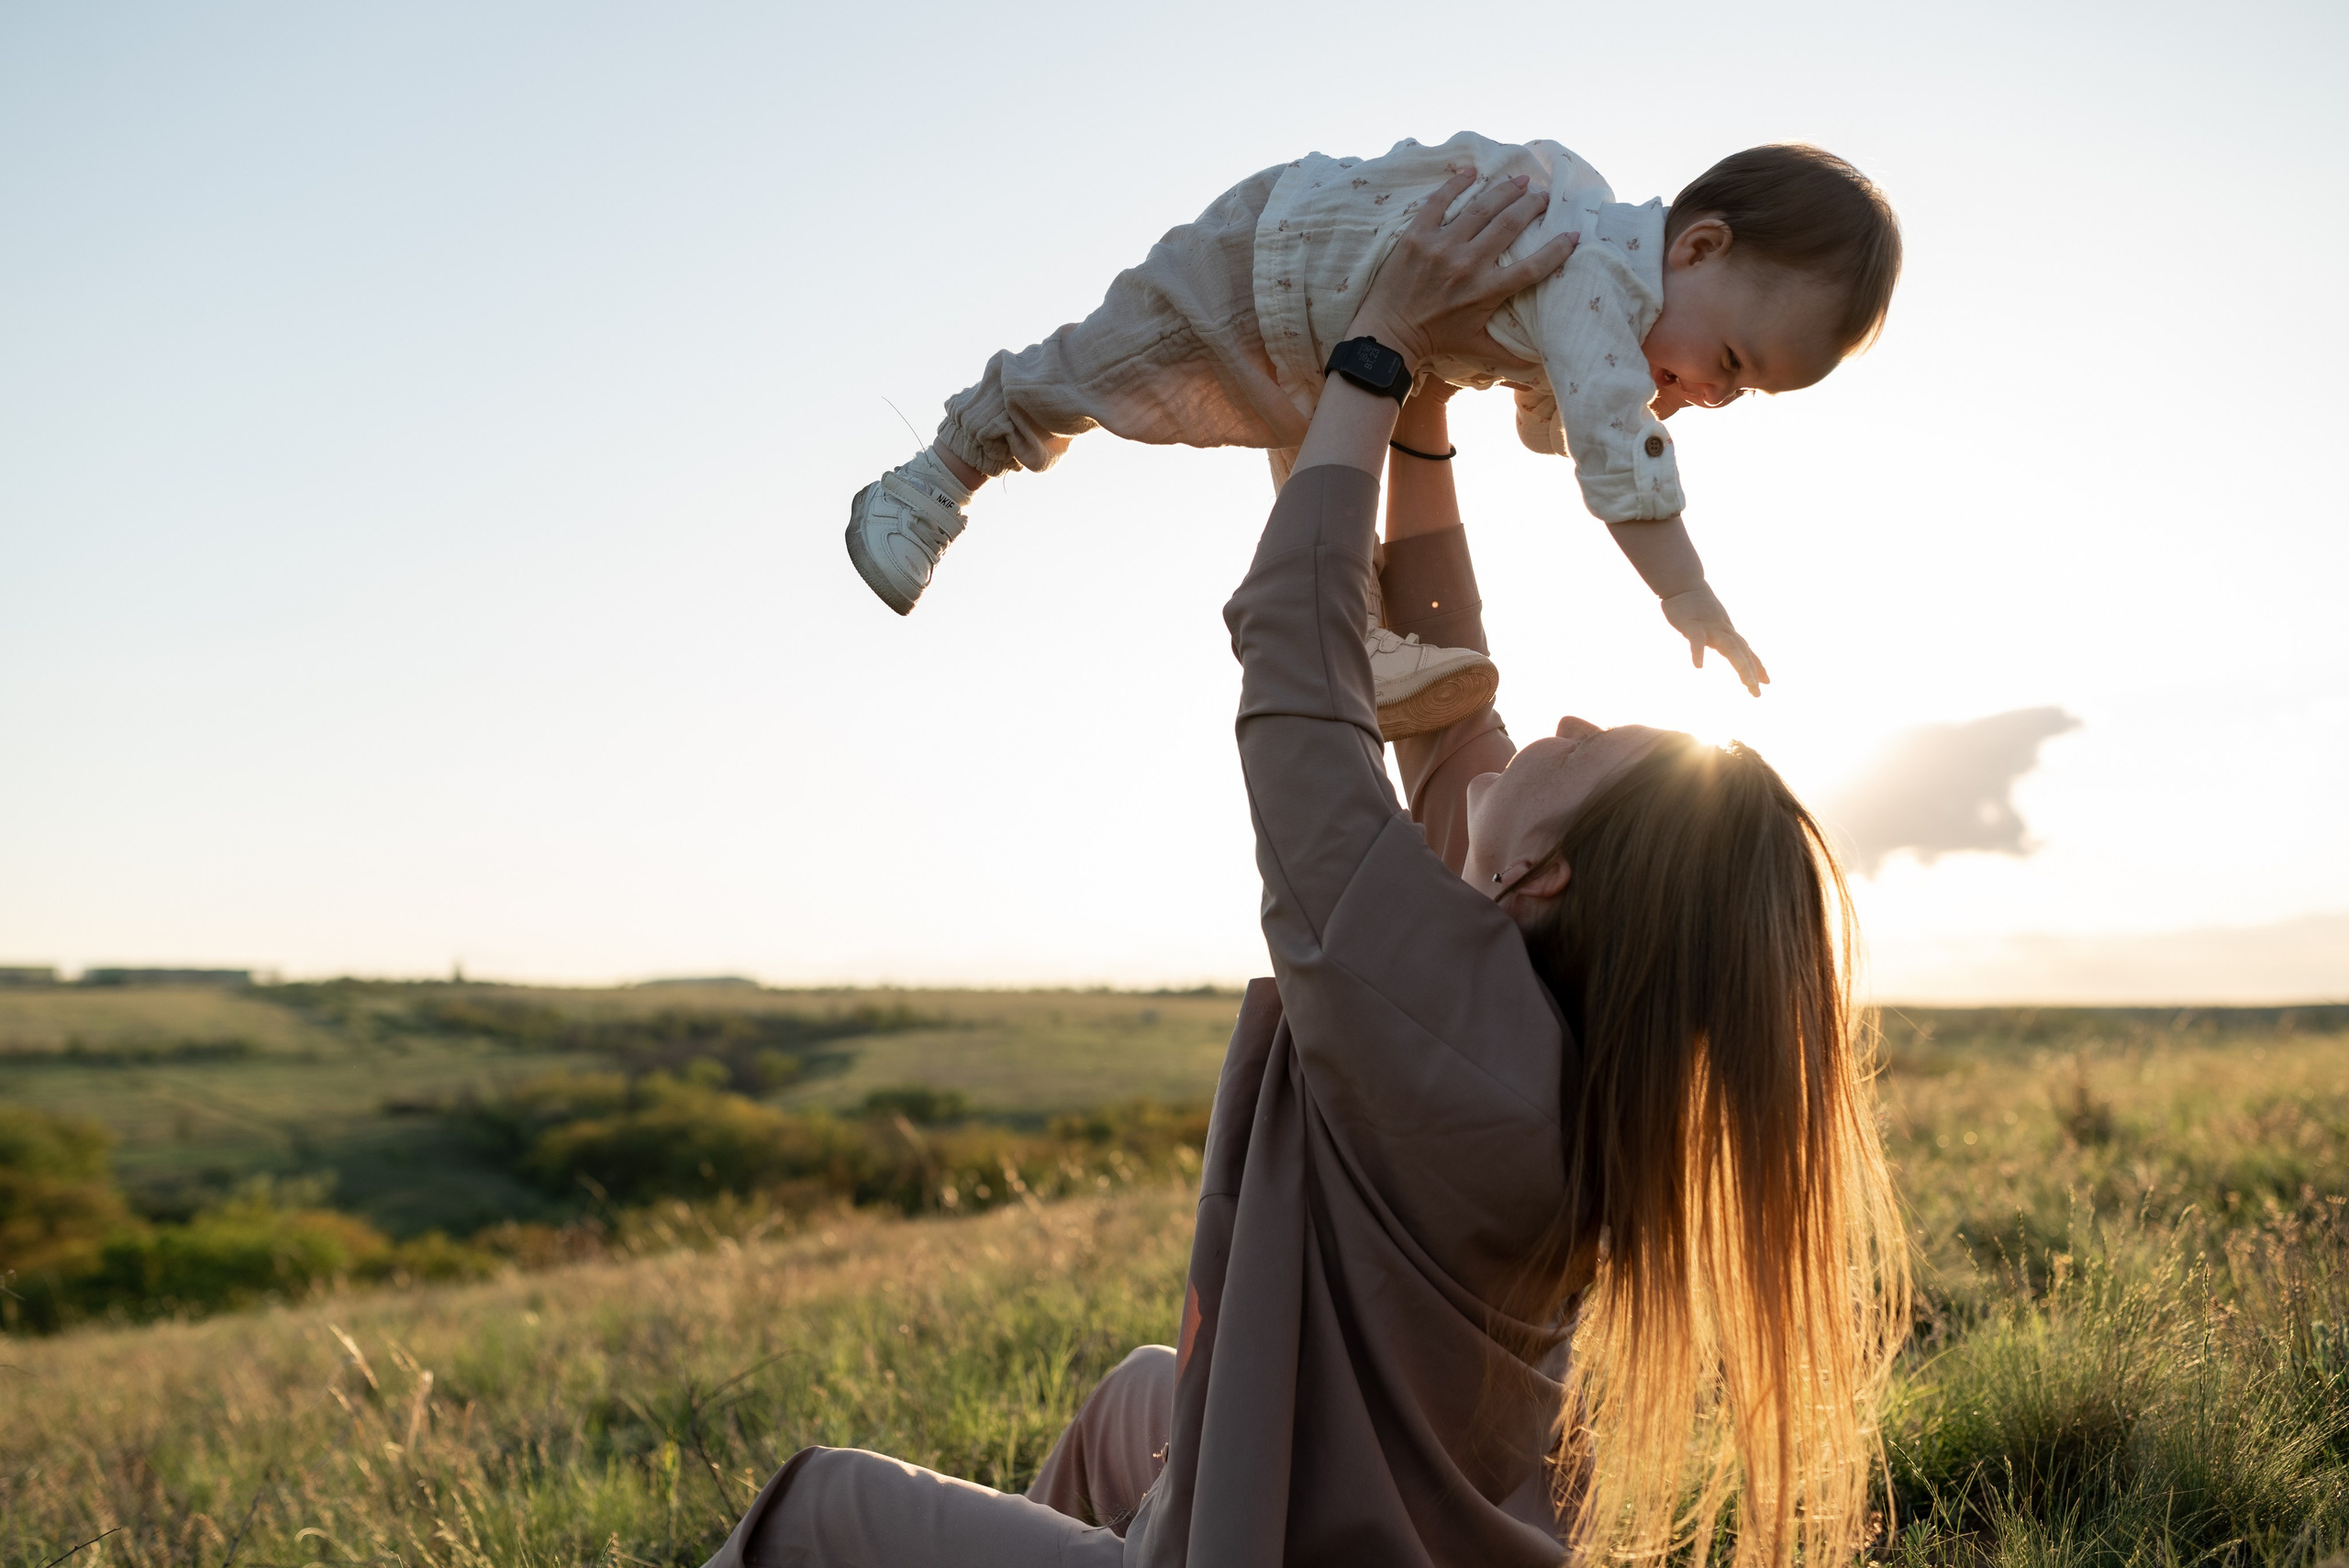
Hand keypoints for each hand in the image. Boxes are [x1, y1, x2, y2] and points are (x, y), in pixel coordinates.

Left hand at [1346, 168, 1578, 377]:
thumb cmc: (1435, 341)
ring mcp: (1441, 247)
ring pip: (1480, 207)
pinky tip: (1473, 171)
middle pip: (1509, 224)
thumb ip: (1510, 355)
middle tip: (1544, 194)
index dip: (1558, 249)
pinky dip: (1457, 183)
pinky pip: (1440, 201)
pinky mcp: (1416, 236)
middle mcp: (1468, 265)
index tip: (1574, 234)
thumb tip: (1539, 368)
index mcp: (1487, 291)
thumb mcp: (1477, 347)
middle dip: (1532, 205)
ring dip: (1505, 190)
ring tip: (1521, 179)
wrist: (1388, 335)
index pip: (1533, 267)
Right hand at [1660, 585, 1769, 695]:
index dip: (1757, 666)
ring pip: (1730, 648)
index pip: (1747, 651)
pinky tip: (1698, 666)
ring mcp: (1710, 627)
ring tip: (1747, 684)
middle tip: (1757, 692)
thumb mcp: (1713, 624)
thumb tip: (1729, 647)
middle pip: (1742, 653)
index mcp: (1727, 632)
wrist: (1684, 584)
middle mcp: (1724, 631)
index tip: (1766, 682)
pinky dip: (1698, 653)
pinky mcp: (1692, 625)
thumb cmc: (1697, 606)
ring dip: (1741, 666)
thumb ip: (1720, 637)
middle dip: (1752, 672)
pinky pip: (1697, 641)